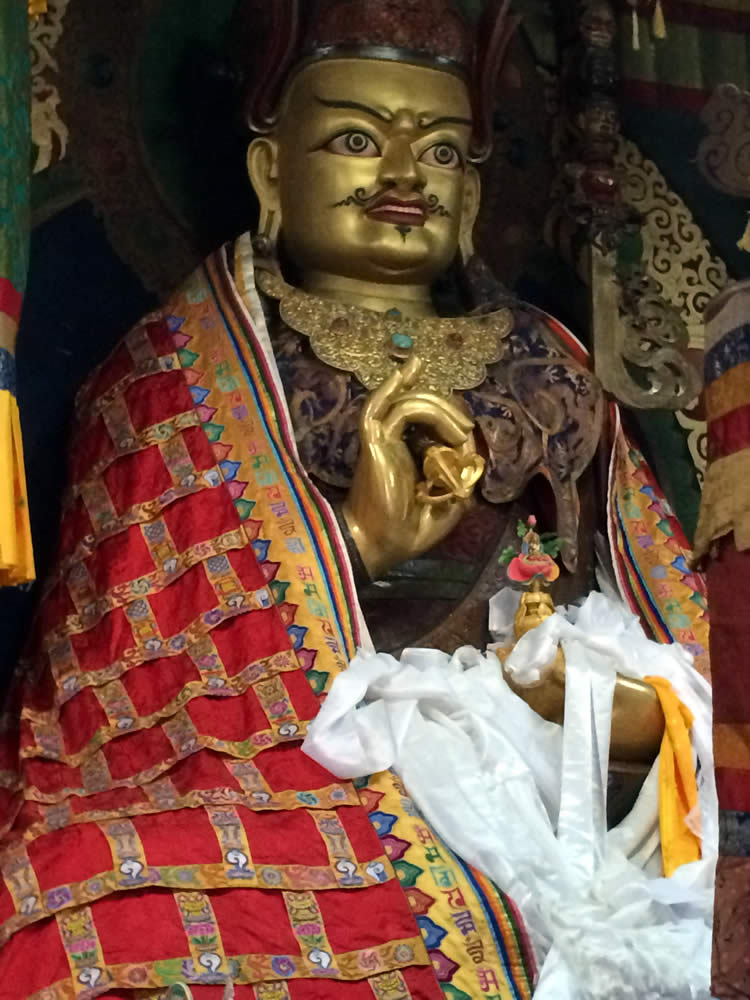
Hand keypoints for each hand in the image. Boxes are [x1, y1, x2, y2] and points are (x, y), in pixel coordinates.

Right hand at [343, 356, 477, 578]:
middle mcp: (396, 442)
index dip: (452, 419)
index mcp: (413, 456)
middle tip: (465, 425)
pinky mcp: (374, 442)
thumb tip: (471, 454)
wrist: (383, 546)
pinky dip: (395, 388)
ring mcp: (383, 440)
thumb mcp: (452, 504)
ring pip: (409, 404)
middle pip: (422, 406)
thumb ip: (463, 478)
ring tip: (459, 429)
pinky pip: (382, 408)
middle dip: (448, 408)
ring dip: (438, 408)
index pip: (433, 422)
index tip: (467, 432)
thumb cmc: (410, 531)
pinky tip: (411, 370)